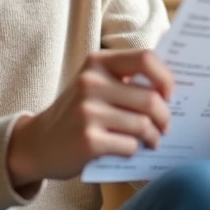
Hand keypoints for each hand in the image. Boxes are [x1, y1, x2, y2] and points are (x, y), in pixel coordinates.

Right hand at [7, 49, 172, 188]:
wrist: (37, 143)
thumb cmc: (77, 113)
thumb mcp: (94, 85)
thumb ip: (126, 81)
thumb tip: (172, 91)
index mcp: (97, 62)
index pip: (146, 59)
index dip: (166, 78)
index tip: (170, 95)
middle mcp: (91, 83)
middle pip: (151, 98)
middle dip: (165, 117)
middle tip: (165, 127)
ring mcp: (88, 112)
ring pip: (144, 125)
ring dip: (153, 137)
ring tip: (152, 141)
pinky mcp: (88, 140)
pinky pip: (130, 146)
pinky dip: (135, 151)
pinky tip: (128, 150)